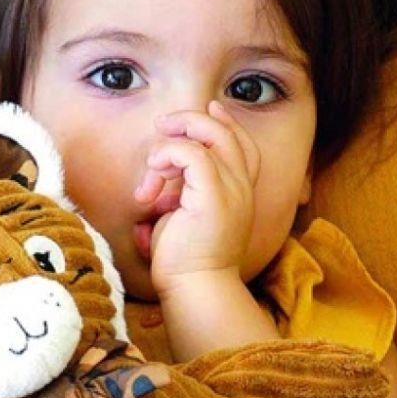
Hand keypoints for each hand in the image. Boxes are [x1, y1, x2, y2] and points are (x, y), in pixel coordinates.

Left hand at [133, 100, 260, 296]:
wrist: (194, 288)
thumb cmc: (183, 261)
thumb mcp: (182, 217)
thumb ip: (180, 192)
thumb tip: (156, 182)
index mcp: (239, 193)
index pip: (242, 145)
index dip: (225, 122)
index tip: (206, 109)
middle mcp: (241, 188)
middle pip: (227, 133)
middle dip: (192, 120)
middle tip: (164, 125)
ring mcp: (231, 191)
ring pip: (211, 136)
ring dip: (174, 139)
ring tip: (153, 162)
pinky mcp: (214, 197)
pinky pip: (192, 154)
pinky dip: (168, 155)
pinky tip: (154, 174)